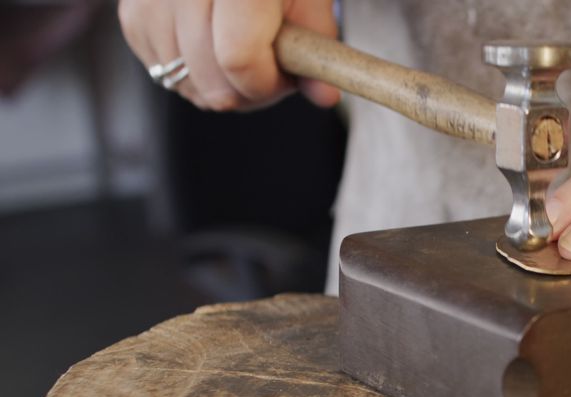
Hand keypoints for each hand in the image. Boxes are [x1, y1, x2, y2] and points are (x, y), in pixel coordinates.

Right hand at [119, 0, 338, 109]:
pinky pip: (159, 68)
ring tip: (239, 57)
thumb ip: (317, 52)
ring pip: (180, 77)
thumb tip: (325, 97)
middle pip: (208, 73)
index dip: (263, 83)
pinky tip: (209, 49)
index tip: (280, 78)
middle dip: (244, 89)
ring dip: (216, 85)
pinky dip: (188, 73)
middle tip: (264, 70)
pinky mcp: (131, 9)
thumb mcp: (309, 4)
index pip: (238, 56)